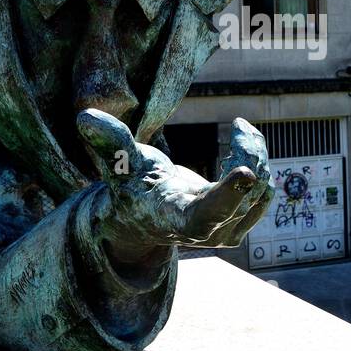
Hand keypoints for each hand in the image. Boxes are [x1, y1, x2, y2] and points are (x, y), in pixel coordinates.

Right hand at [77, 109, 273, 250]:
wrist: (147, 214)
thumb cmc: (133, 186)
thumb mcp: (120, 165)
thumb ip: (109, 144)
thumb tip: (85, 118)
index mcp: (176, 219)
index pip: (207, 213)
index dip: (228, 193)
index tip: (247, 170)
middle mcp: (207, 233)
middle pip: (244, 194)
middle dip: (248, 155)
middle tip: (240, 124)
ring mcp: (227, 232)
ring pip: (260, 190)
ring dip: (256, 153)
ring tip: (240, 127)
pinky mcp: (241, 223)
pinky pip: (265, 192)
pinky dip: (261, 162)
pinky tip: (246, 142)